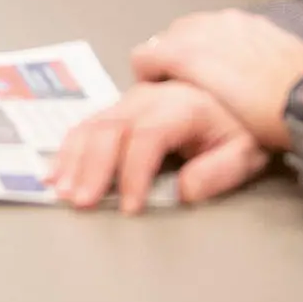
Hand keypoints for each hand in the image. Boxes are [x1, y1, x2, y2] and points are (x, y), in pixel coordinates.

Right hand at [51, 81, 272, 213]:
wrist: (239, 95)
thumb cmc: (240, 128)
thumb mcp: (245, 152)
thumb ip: (218, 172)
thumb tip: (184, 191)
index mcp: (182, 106)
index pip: (148, 138)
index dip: (134, 173)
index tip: (130, 206)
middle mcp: (150, 98)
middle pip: (111, 128)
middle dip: (92, 168)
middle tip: (82, 202)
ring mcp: (131, 100)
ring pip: (92, 124)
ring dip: (73, 159)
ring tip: (62, 190)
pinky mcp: (120, 108)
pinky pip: (87, 123)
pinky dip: (68, 149)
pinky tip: (57, 171)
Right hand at [130, 9, 302, 151]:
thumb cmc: (260, 118)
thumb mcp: (210, 108)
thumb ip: (177, 82)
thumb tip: (154, 79)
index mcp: (191, 52)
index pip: (147, 53)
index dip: (145, 72)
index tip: (154, 89)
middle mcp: (209, 27)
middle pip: (170, 34)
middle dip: (169, 54)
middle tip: (181, 81)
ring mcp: (236, 21)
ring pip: (200, 24)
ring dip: (195, 42)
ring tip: (209, 68)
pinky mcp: (259, 22)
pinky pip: (228, 24)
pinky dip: (223, 38)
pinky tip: (237, 59)